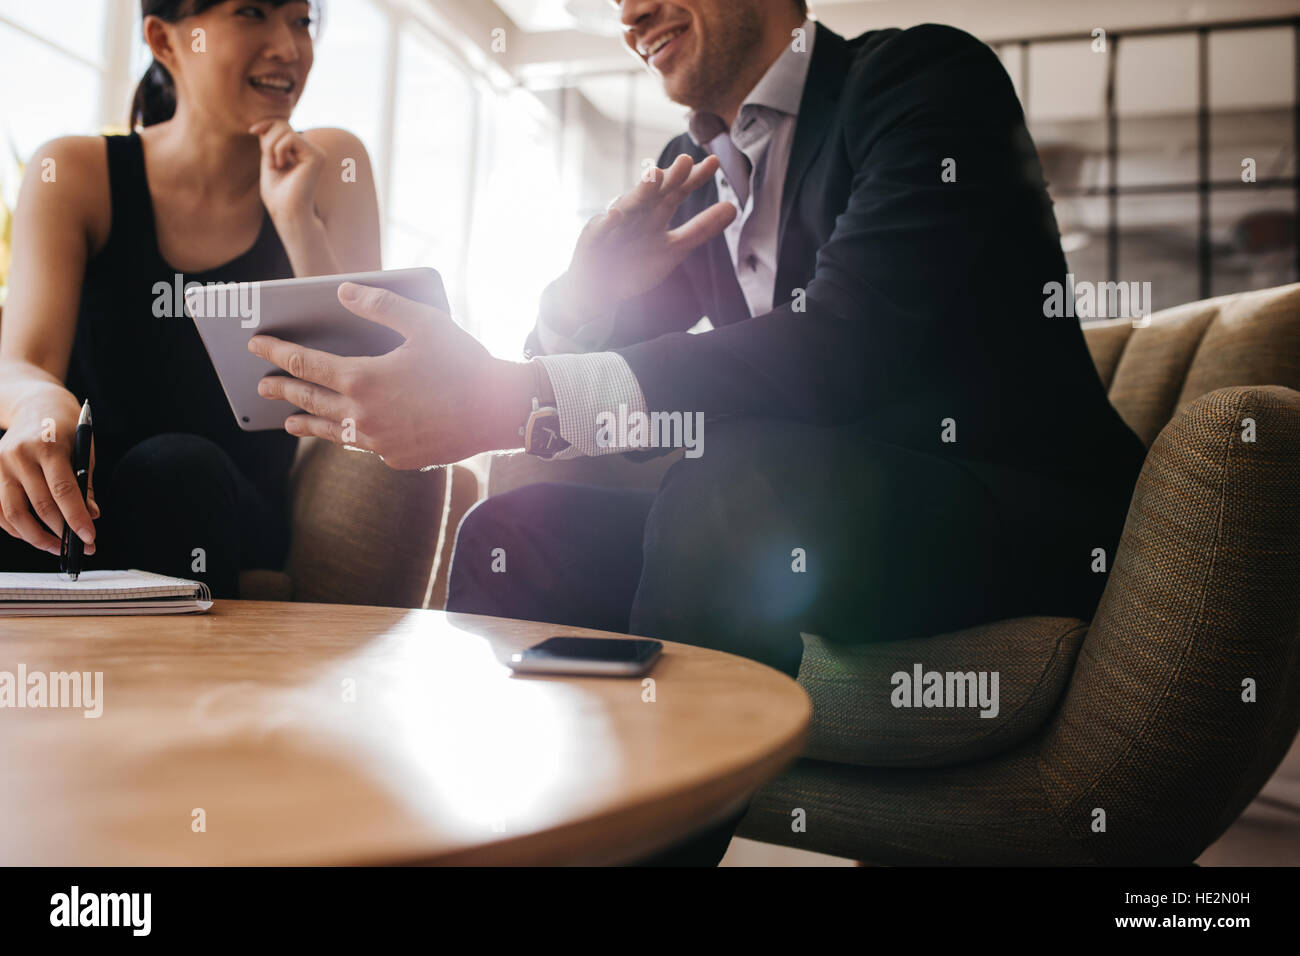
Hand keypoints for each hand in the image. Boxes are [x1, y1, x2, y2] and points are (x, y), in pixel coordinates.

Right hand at [0, 388, 98, 555]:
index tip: (90, 539)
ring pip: (14, 514)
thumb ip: (86, 485)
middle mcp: (19, 455)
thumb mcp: (85, 450)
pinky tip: (36, 536)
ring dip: (38, 537)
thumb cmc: (66, 429)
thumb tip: (91, 517)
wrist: (35, 404)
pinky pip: (0, 511)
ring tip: (59, 548)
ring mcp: (0, 465)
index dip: (76, 518)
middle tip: (83, 548)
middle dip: (62, 532)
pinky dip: (18, 529)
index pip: (63, 490)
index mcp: (48, 445)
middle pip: (39, 505)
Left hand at [248, 283, 530, 468]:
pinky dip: (349, 435)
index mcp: (363, 378)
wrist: (497, 411)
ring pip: (331, 430)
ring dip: (306, 423)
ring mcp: (379, 441)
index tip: (256, 346)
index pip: (305, 364)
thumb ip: (380, 305)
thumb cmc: (463, 363)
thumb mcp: (423, 322)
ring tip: (289, 421)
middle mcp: (363, 414)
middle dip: (282, 390)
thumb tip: (344, 291)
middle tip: (262, 386)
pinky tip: (347, 431)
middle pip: (310, 400)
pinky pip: (364, 445)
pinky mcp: (397, 457)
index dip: (277, 353)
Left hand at [249, 119, 324, 228]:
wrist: (287, 212)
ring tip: (275, 166)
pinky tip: (281, 165)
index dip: (266, 124)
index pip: (283, 126)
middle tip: (269, 161)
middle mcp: (312, 151)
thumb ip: (271, 141)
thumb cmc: (277, 193)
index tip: (252, 131)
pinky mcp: (316, 156)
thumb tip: (269, 123)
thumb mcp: (269, 160)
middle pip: (283, 125)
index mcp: (302, 152)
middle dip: (268, 140)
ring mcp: (316, 153)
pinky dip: (279, 150)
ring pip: (285, 130)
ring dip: (271, 147)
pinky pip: (290, 138)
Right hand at [555, 153, 736, 328]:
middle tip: (686, 160)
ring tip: (653, 175)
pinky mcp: (592, 241)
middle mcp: (635, 213)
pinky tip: (614, 215)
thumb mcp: (673, 248)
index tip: (714, 162)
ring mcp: (613, 225)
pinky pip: (599, 231)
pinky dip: (606, 223)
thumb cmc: (634, 264)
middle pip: (654, 193)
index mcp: (654, 213)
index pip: (677, 192)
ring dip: (640, 191)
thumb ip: (700, 229)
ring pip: (628, 205)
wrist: (598, 290)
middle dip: (668, 178)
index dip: (694, 178)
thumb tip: (733, 207)